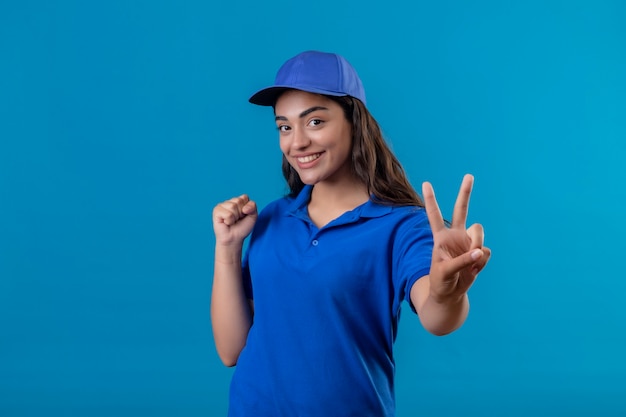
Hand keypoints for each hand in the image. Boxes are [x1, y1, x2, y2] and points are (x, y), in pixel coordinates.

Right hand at [212, 194, 257, 245]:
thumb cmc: (242, 228)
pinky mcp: (216, 211)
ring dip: (235, 217)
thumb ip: (253, 206)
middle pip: (239, 201)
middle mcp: (229, 201)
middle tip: (237, 219)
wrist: (234, 238)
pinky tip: (226, 223)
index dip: (247, 208)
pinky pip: (227, 214)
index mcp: (238, 200)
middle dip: (241, 213)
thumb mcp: (253, 216)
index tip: (244, 215)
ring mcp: (222, 205)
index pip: (244, 197)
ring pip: (233, 206)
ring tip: (232, 221)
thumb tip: (244, 208)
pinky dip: (229, 221)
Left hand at [422, 174, 490, 302]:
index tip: (426, 182)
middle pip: (461, 209)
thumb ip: (462, 261)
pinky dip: (481, 262)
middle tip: (469, 175)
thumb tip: (480, 252)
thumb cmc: (441, 281)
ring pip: (479, 232)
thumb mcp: (445, 271)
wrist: (450, 293)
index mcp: (441, 237)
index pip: (434, 215)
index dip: (431, 199)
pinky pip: (485, 252)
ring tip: (471, 261)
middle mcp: (455, 235)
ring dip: (477, 244)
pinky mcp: (479, 253)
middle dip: (465, 192)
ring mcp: (468, 243)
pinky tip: (473, 270)